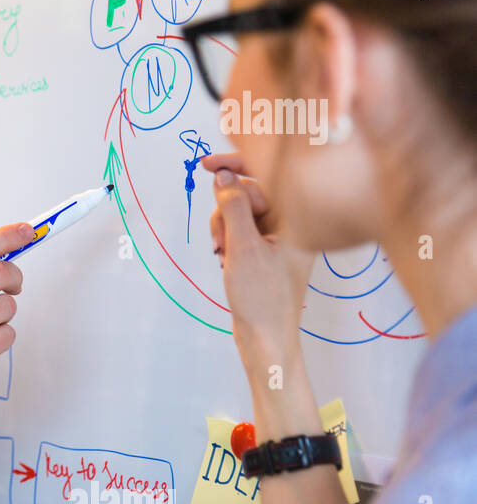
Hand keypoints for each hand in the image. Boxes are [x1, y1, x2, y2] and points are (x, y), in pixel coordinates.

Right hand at [201, 153, 314, 353]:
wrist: (266, 338)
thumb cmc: (262, 296)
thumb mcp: (243, 246)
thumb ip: (233, 206)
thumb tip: (223, 175)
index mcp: (298, 218)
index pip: (265, 176)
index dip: (235, 166)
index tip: (206, 164)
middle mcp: (292, 223)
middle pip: (248, 193)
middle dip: (226, 211)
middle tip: (221, 240)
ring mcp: (280, 237)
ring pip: (240, 212)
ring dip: (224, 228)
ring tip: (223, 255)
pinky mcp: (268, 249)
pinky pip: (241, 229)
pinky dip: (228, 239)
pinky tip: (226, 259)